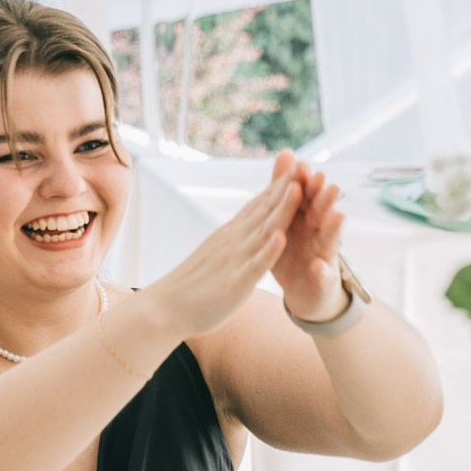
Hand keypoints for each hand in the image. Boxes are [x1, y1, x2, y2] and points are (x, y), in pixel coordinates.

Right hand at [141, 160, 303, 338]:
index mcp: (232, 235)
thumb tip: (245, 223)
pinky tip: (281, 238)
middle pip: (265, 210)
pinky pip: (254, 266)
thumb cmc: (192, 284)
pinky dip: (268, 251)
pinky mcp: (234, 283)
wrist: (165, 308)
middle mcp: (235, 241)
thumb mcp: (217, 252)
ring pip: (263, 232)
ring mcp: (235, 260)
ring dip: (282, 210)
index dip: (280, 185)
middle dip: (287, 187)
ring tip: (297, 188)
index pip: (260, 205)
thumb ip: (234, 238)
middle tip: (305, 163)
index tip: (297, 165)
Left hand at [265, 155, 348, 321]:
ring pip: (329, 241)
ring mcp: (324, 258)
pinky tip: (319, 266)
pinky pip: (322, 277)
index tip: (303, 167)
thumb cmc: (297, 250)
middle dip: (326, 201)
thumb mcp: (289, 219)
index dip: (306, 184)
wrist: (308, 292)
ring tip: (338, 216)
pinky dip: (321, 272)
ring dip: (334, 229)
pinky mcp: (322, 282)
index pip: (307, 198)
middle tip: (329, 185)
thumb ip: (289, 188)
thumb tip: (287, 153)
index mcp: (307, 219)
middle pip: (323, 215)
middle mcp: (319, 234)